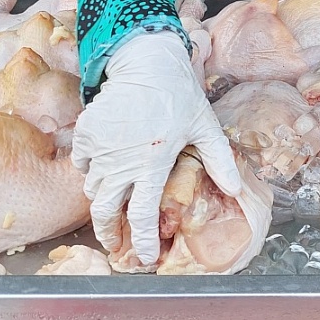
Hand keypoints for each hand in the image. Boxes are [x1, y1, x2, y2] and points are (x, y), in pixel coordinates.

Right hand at [72, 31, 241, 264]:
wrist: (146, 61)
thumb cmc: (179, 93)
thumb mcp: (204, 125)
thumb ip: (219, 159)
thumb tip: (236, 189)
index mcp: (153, 163)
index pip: (143, 216)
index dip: (144, 241)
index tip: (146, 258)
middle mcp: (122, 162)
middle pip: (105, 212)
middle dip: (109, 233)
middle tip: (115, 242)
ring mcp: (100, 149)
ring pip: (93, 188)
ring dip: (102, 198)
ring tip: (114, 199)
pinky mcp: (86, 134)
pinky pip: (82, 163)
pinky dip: (91, 169)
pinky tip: (106, 163)